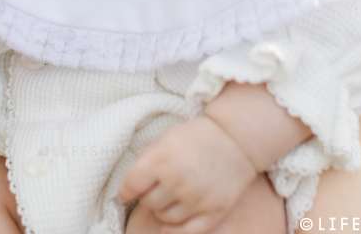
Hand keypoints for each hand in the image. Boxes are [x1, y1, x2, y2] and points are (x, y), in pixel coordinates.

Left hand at [117, 114, 257, 232]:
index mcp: (162, 158)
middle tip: (155, 189)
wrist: (235, 138)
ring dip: (163, 211)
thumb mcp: (166, 138)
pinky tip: (171, 224)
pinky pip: (186, 232)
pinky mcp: (214, 211)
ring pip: (165, 219)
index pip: (131, 185)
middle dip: (148, 197)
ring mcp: (196, 198)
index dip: (125, 191)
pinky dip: (175, 231)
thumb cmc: (196, 136)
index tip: (125, 193)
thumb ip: (147, 160)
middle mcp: (177, 180)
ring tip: (169, 197)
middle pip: (148, 203)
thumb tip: (128, 186)